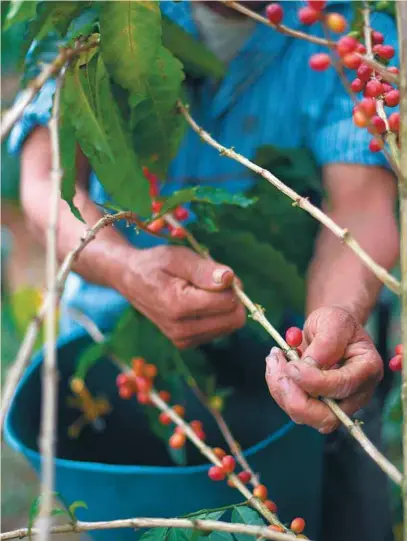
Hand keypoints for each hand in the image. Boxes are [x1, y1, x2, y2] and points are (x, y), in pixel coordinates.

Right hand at [117, 245, 245, 348]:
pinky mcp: (186, 344)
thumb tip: (230, 279)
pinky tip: (198, 303)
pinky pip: (220, 331)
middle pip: (233, 319)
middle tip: (212, 281)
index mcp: (177, 306)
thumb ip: (204, 270)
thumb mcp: (178, 257)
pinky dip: (216, 315)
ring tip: (201, 290)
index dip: (229, 284)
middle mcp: (181, 330)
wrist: (130, 280)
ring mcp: (183, 340)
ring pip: (230, 326)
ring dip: (223, 306)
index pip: (227, 302)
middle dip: (230, 297)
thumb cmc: (155, 264)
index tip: (216, 272)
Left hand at [265, 307, 382, 432]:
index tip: (291, 364)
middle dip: (295, 397)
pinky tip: (276, 364)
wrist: (330, 328)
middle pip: (326, 417)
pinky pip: (293, 407)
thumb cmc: (335, 323)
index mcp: (366, 370)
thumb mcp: (333, 322)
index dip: (313, 381)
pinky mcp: (317, 406)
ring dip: (281, 389)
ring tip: (274, 358)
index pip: (341, 387)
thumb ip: (325, 344)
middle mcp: (355, 395)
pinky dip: (278, 388)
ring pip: (304, 416)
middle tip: (278, 366)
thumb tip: (308, 368)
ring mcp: (336, 405)